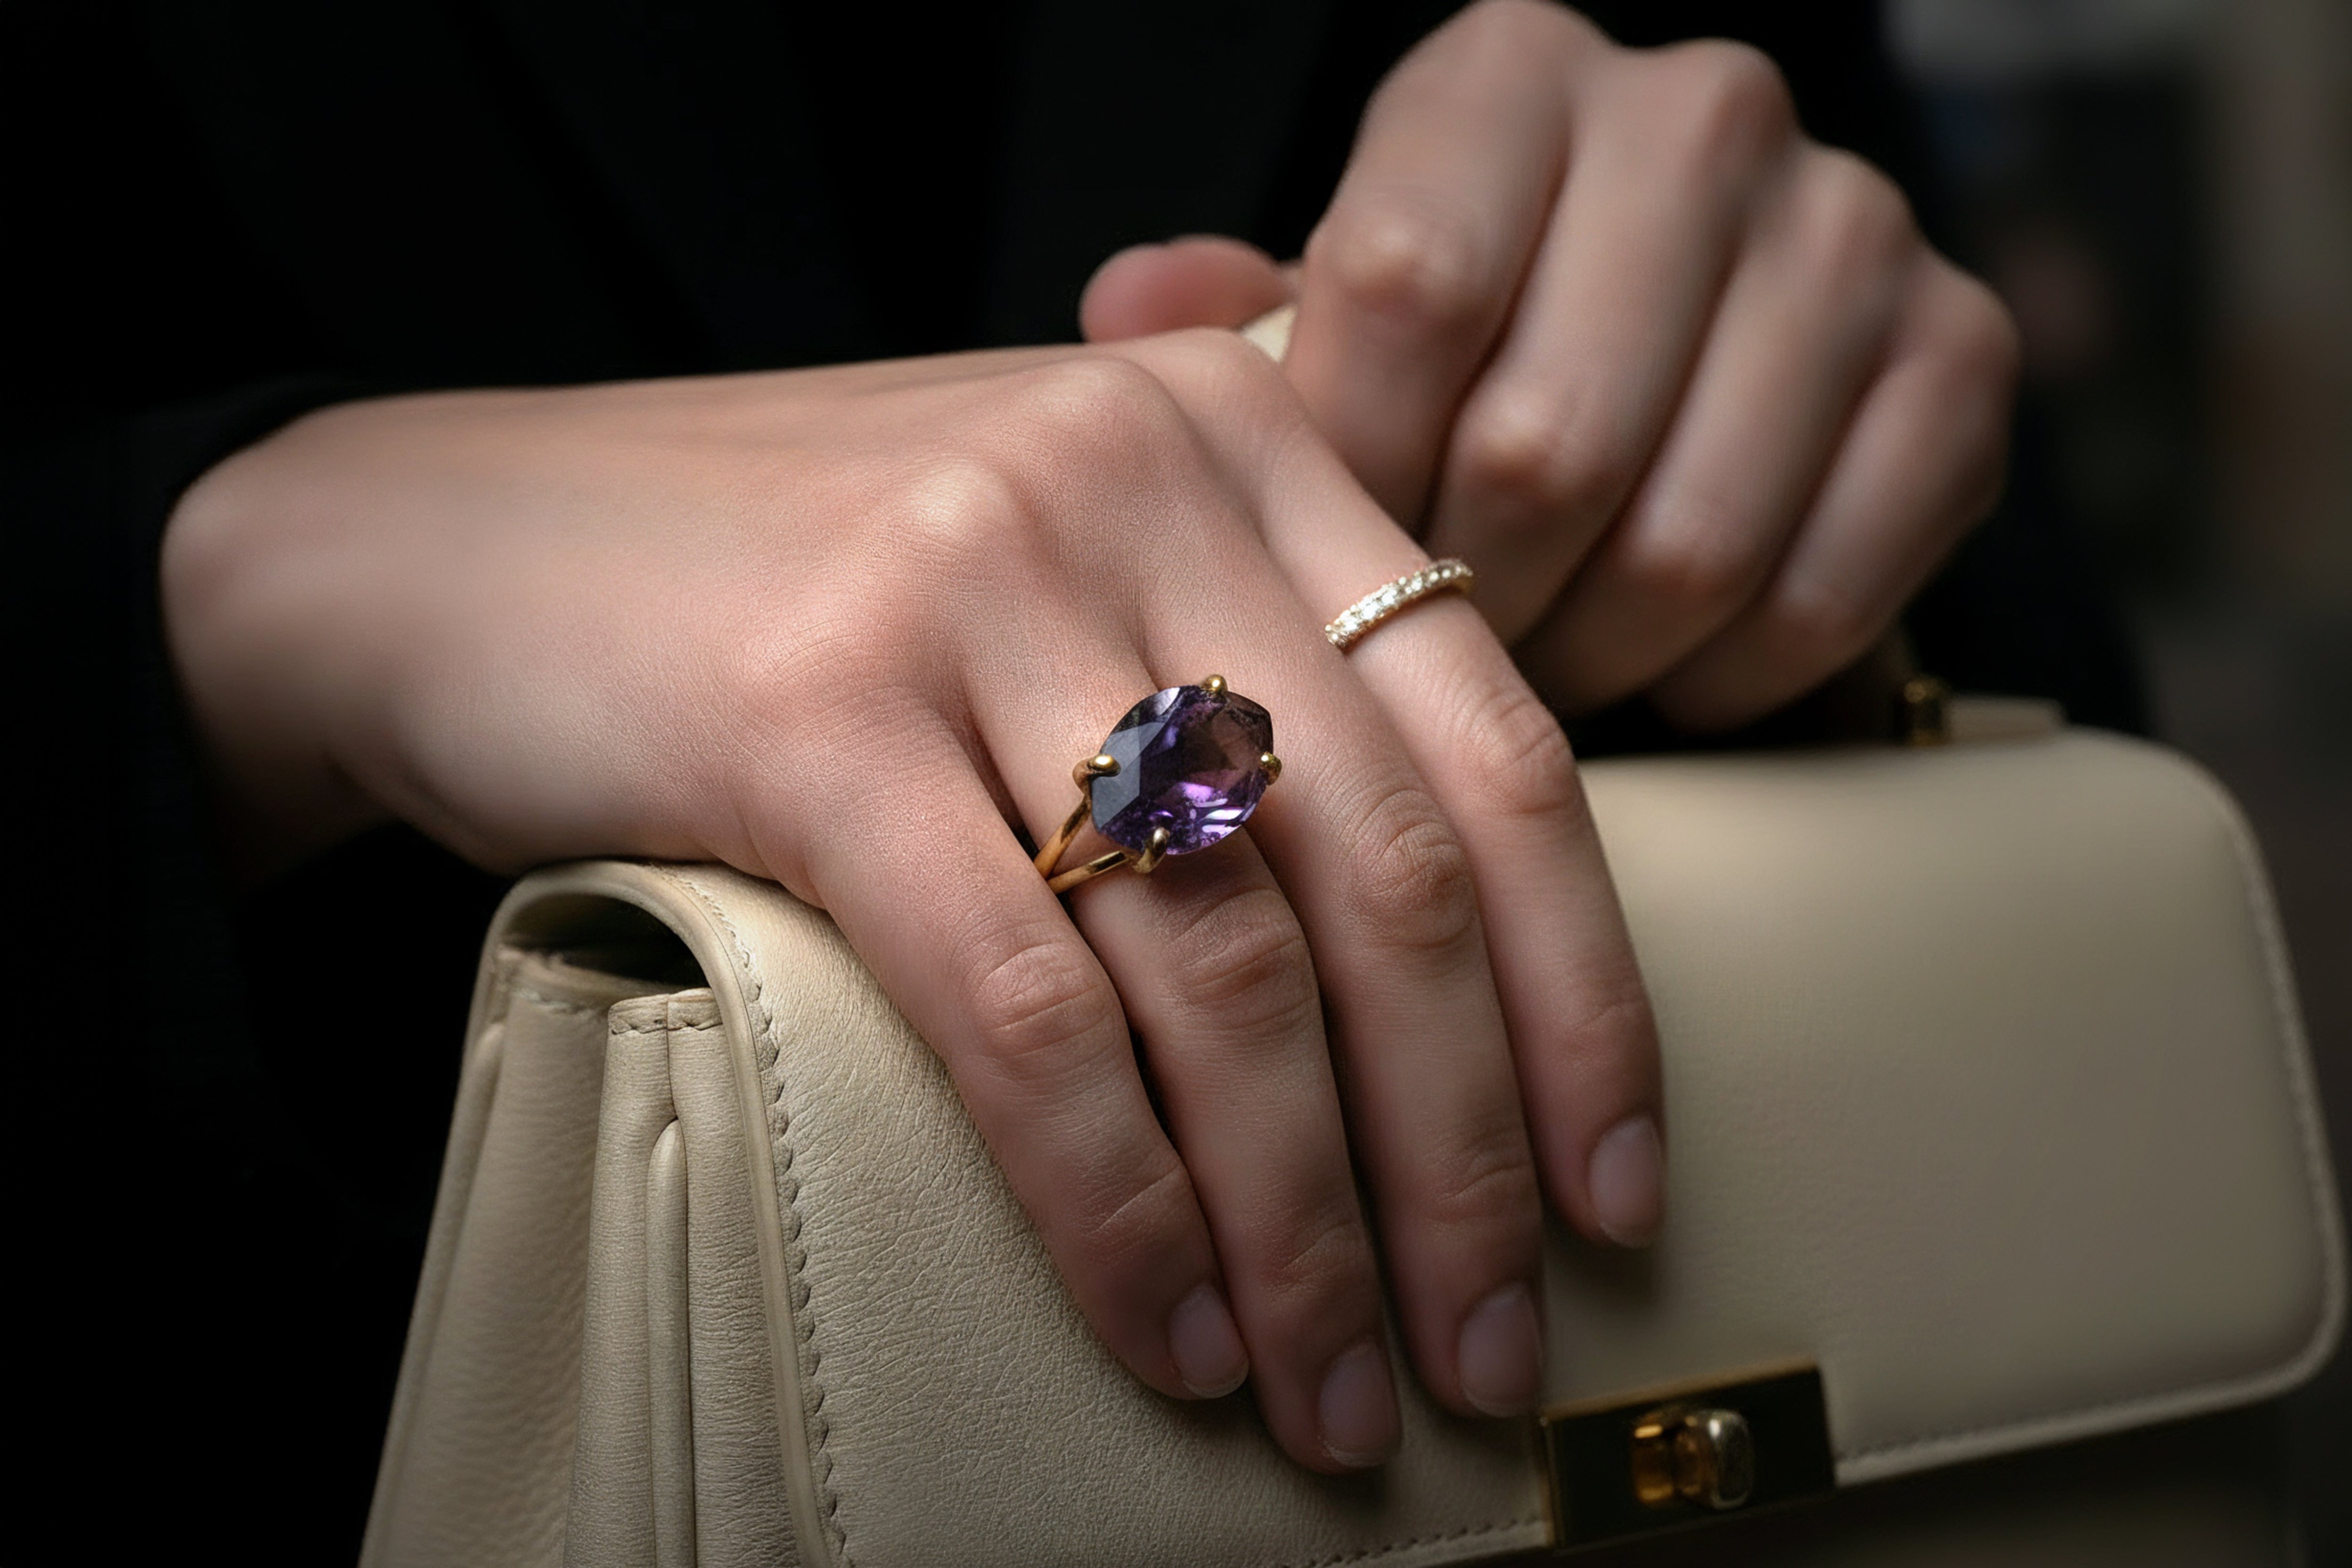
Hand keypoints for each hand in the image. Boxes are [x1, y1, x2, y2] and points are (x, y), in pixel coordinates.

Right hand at [162, 333, 1660, 1469]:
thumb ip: (1243, 693)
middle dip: (1462, 1157)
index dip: (1582, 1000)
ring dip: (1305, 1221)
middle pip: (1389, 876)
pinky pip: (1026, 1010)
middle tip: (1490, 1349)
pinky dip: (1119, 1204)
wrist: (457, 544)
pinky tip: (1171, 1332)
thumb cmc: (800, 597)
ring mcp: (974, 584)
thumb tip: (1430, 1000)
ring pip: (1220, 965)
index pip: (1499, 751)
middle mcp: (1138, 479)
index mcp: (1243, 441)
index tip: (1616, 1192)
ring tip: (1340, 1389)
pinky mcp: (814, 708)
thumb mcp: (1063, 582)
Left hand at [1081, 0, 2019, 728]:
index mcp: (1509, 78)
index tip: (1328, 564)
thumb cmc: (1461, 350)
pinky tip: (1663, 666)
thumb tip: (1133, 313)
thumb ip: (1237, 326)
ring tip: (1533, 670)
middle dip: (1467, 602)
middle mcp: (1700, 116)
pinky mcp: (1964, 356)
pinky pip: (1825, 596)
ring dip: (1588, 658)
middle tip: (1428, 657)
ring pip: (1687, 544)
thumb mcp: (1330, 316)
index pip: (1409, 286)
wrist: (1674, 349)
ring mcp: (1854, 232)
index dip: (1356, 474)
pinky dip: (1726, 676)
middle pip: (1549, 444)